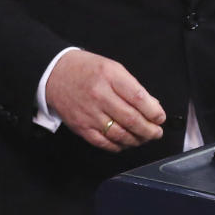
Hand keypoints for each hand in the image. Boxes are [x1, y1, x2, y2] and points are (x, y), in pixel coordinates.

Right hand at [44, 49, 165, 152]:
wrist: (54, 74)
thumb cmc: (85, 69)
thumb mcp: (112, 68)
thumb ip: (132, 86)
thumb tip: (152, 105)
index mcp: (110, 76)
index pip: (138, 98)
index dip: (154, 112)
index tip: (160, 117)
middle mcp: (100, 95)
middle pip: (132, 119)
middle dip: (149, 130)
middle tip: (156, 132)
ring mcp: (90, 113)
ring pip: (120, 134)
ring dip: (137, 140)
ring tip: (144, 138)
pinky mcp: (82, 127)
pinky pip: (104, 143)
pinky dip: (119, 146)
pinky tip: (126, 143)